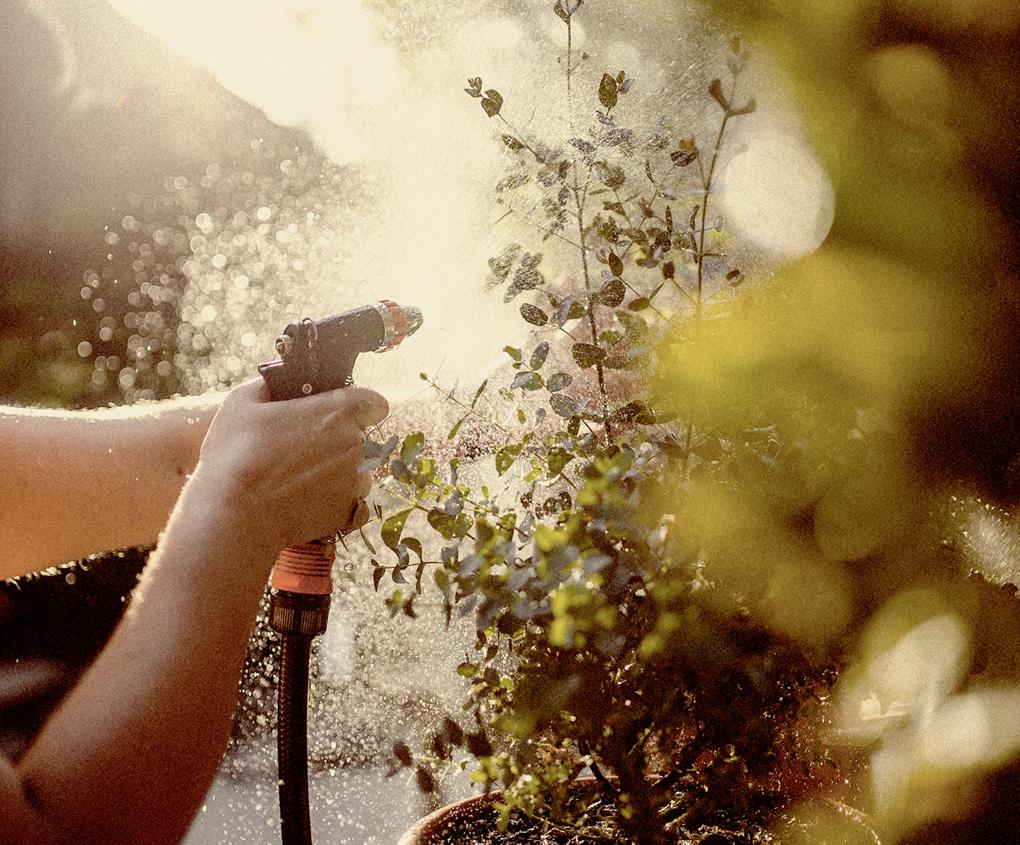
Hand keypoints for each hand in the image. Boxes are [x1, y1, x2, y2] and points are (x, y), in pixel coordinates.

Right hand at [192, 379, 387, 550]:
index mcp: (338, 411)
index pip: (374, 401)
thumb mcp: (241, 403)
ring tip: (299, 481)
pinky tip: (309, 501)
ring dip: (338, 473)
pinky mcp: (351, 511)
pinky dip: (337, 503)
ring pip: (358, 471)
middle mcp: (357, 444)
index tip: (337, 415)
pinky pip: (354, 503)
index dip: (357, 407)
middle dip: (337, 442)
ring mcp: (358, 480)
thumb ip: (269, 385)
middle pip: (360, 437)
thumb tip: (277, 381)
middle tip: (300, 451)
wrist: (235, 517)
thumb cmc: (235, 456)